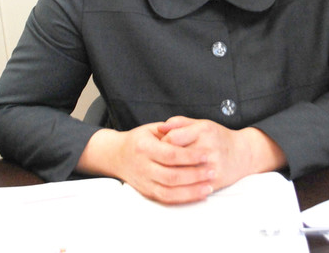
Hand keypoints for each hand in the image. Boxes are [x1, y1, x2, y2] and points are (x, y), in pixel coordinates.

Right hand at [76, 123, 216, 204]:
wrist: (116, 156)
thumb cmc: (138, 140)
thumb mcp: (151, 129)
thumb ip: (171, 129)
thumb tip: (191, 132)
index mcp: (143, 147)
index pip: (170, 154)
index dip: (190, 156)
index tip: (206, 154)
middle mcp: (142, 167)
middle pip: (171, 176)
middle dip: (195, 175)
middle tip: (212, 170)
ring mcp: (143, 182)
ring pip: (169, 191)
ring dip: (192, 190)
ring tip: (209, 185)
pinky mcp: (146, 192)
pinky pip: (166, 199)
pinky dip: (184, 198)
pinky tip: (198, 194)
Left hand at [156, 117, 286, 191]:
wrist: (243, 154)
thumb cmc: (218, 138)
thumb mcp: (201, 124)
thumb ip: (179, 123)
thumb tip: (159, 128)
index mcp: (203, 130)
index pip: (172, 138)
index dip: (162, 143)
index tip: (160, 146)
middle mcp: (208, 147)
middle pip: (174, 157)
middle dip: (162, 160)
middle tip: (160, 161)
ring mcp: (212, 166)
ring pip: (180, 174)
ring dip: (169, 174)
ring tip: (166, 170)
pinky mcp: (214, 181)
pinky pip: (190, 187)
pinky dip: (180, 186)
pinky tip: (176, 182)